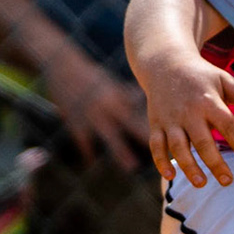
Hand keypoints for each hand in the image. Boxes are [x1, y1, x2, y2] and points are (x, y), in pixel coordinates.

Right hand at [49, 55, 151, 171]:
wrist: (62, 66)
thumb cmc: (91, 76)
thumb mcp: (111, 83)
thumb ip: (127, 94)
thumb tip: (145, 98)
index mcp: (119, 96)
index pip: (140, 112)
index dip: (156, 122)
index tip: (172, 134)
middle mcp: (108, 106)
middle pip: (129, 125)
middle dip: (144, 138)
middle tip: (161, 154)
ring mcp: (91, 115)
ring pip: (109, 136)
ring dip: (121, 151)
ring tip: (132, 166)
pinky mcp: (74, 120)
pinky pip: (82, 139)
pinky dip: (86, 151)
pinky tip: (91, 163)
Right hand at [139, 55, 233, 187]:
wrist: (165, 64)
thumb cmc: (201, 77)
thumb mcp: (224, 79)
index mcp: (209, 101)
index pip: (227, 124)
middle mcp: (188, 112)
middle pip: (202, 140)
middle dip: (214, 162)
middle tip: (228, 181)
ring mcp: (170, 119)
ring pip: (177, 147)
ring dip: (188, 166)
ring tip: (202, 184)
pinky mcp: (156, 124)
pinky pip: (156, 145)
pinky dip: (160, 161)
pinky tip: (170, 176)